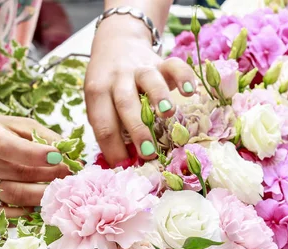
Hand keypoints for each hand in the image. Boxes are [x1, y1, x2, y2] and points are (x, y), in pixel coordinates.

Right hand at [0, 116, 69, 216]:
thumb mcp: (19, 125)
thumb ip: (44, 137)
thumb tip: (70, 155)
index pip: (9, 148)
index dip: (35, 154)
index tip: (59, 157)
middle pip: (18, 175)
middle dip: (50, 176)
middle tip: (72, 175)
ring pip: (17, 197)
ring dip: (45, 195)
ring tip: (63, 190)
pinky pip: (10, 215)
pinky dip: (30, 212)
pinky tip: (43, 204)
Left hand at [85, 16, 196, 166]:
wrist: (116, 44)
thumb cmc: (108, 85)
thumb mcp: (99, 102)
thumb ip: (110, 127)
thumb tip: (123, 163)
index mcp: (97, 92)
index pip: (102, 123)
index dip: (112, 147)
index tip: (123, 166)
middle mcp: (118, 78)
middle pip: (125, 103)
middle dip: (137, 129)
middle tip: (147, 152)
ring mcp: (140, 68)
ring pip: (149, 80)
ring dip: (159, 97)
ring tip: (168, 114)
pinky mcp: (161, 61)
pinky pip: (174, 66)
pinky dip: (183, 77)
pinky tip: (190, 92)